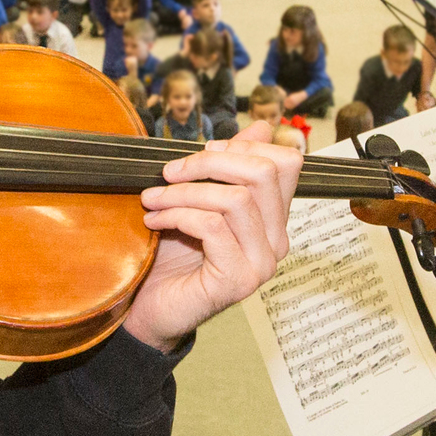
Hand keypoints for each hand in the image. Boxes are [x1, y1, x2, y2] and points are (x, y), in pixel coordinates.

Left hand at [124, 124, 299, 348]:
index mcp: (272, 219)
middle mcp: (276, 241)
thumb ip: (228, 166)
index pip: (286, 164)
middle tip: (169, 172)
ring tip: (152, 199)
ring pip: (236, 199)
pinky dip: (177, 215)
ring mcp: (261, 264)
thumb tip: (263, 126)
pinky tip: (154, 221)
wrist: (149, 308)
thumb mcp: (200, 199)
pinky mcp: (237, 280)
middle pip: (263, 174)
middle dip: (209, 162)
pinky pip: (213, 227)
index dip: (244, 146)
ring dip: (184, 192)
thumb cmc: (172, 255)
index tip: (202, 152)